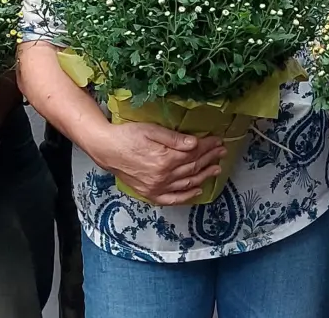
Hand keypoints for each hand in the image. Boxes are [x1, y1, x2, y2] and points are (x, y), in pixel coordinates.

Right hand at [84, 122, 227, 205]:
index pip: (193, 153)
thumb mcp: (151, 131)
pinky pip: (172, 198)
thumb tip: (195, 143)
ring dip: (204, 176)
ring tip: (216, 168)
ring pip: (187, 183)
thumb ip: (174, 139)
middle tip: (222, 152)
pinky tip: (198, 190)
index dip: (207, 146)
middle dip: (209, 158)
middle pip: (192, 168)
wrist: (106, 149)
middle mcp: (162, 176)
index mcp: (164, 159)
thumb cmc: (127, 135)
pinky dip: (187, 196)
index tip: (217, 140)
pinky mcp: (150, 194)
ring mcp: (156, 187)